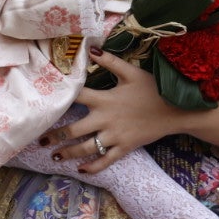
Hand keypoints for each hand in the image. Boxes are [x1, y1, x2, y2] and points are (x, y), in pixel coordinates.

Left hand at [38, 48, 183, 172]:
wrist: (178, 110)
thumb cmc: (153, 89)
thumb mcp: (131, 72)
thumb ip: (109, 61)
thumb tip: (90, 48)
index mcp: (104, 99)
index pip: (76, 97)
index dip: (59, 98)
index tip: (41, 102)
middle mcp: (106, 119)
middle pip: (74, 130)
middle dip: (55, 136)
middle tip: (40, 139)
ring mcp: (115, 136)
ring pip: (86, 148)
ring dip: (68, 153)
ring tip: (54, 156)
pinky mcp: (125, 147)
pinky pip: (106, 160)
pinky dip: (93, 166)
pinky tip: (81, 170)